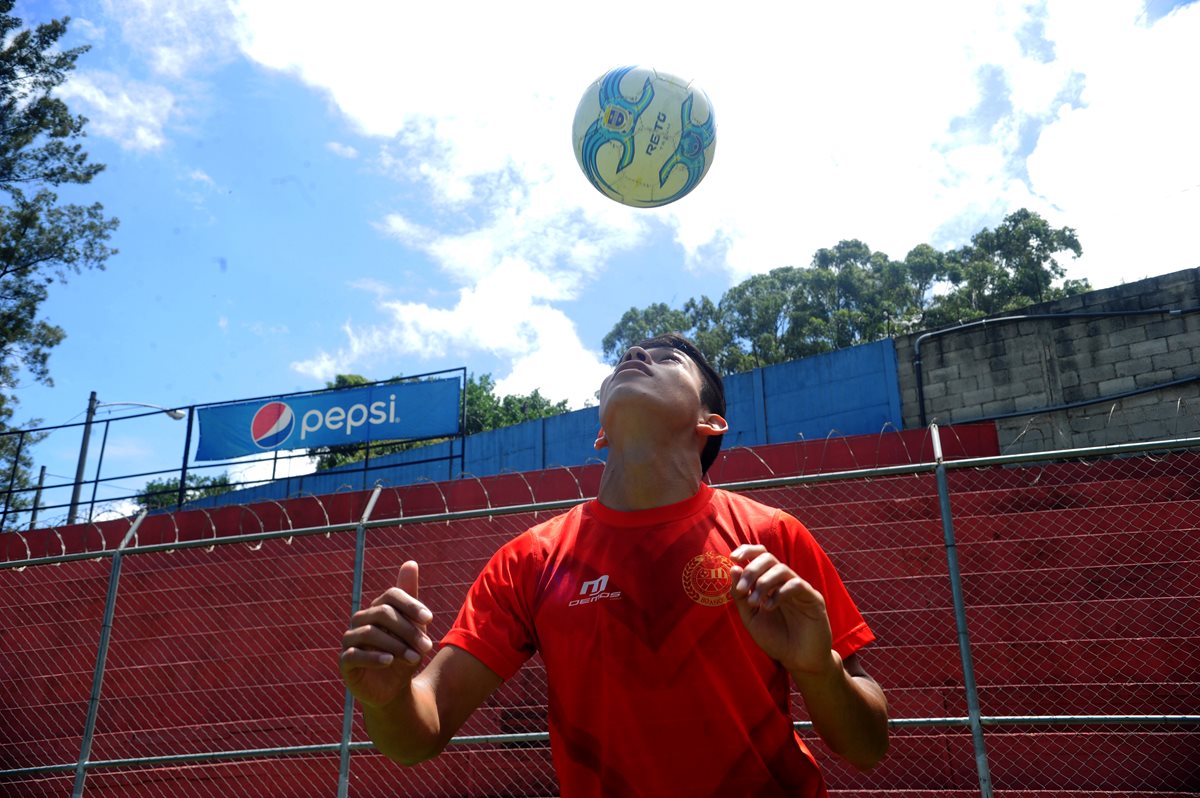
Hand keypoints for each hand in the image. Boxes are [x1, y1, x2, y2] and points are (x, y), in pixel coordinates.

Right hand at [340, 560, 434, 708]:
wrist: (394, 688)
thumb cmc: (404, 653)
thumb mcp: (414, 628)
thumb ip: (411, 599)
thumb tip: (410, 562)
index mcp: (378, 608)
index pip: (391, 595)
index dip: (410, 604)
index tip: (429, 619)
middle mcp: (361, 620)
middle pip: (382, 613)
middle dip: (407, 629)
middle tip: (427, 646)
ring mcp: (350, 640)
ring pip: (370, 633)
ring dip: (396, 645)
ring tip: (414, 658)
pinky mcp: (345, 661)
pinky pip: (354, 654)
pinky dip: (373, 656)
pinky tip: (390, 661)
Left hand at [729, 544, 834, 676]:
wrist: (798, 661)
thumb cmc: (775, 639)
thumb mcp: (750, 618)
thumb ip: (740, 596)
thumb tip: (733, 568)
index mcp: (770, 582)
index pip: (761, 555)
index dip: (747, 551)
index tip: (733, 558)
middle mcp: (785, 581)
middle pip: (769, 558)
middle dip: (752, 570)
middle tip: (742, 590)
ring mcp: (800, 589)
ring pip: (781, 569)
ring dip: (763, 583)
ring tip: (754, 603)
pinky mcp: (813, 599)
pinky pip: (796, 585)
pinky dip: (779, 593)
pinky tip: (769, 607)